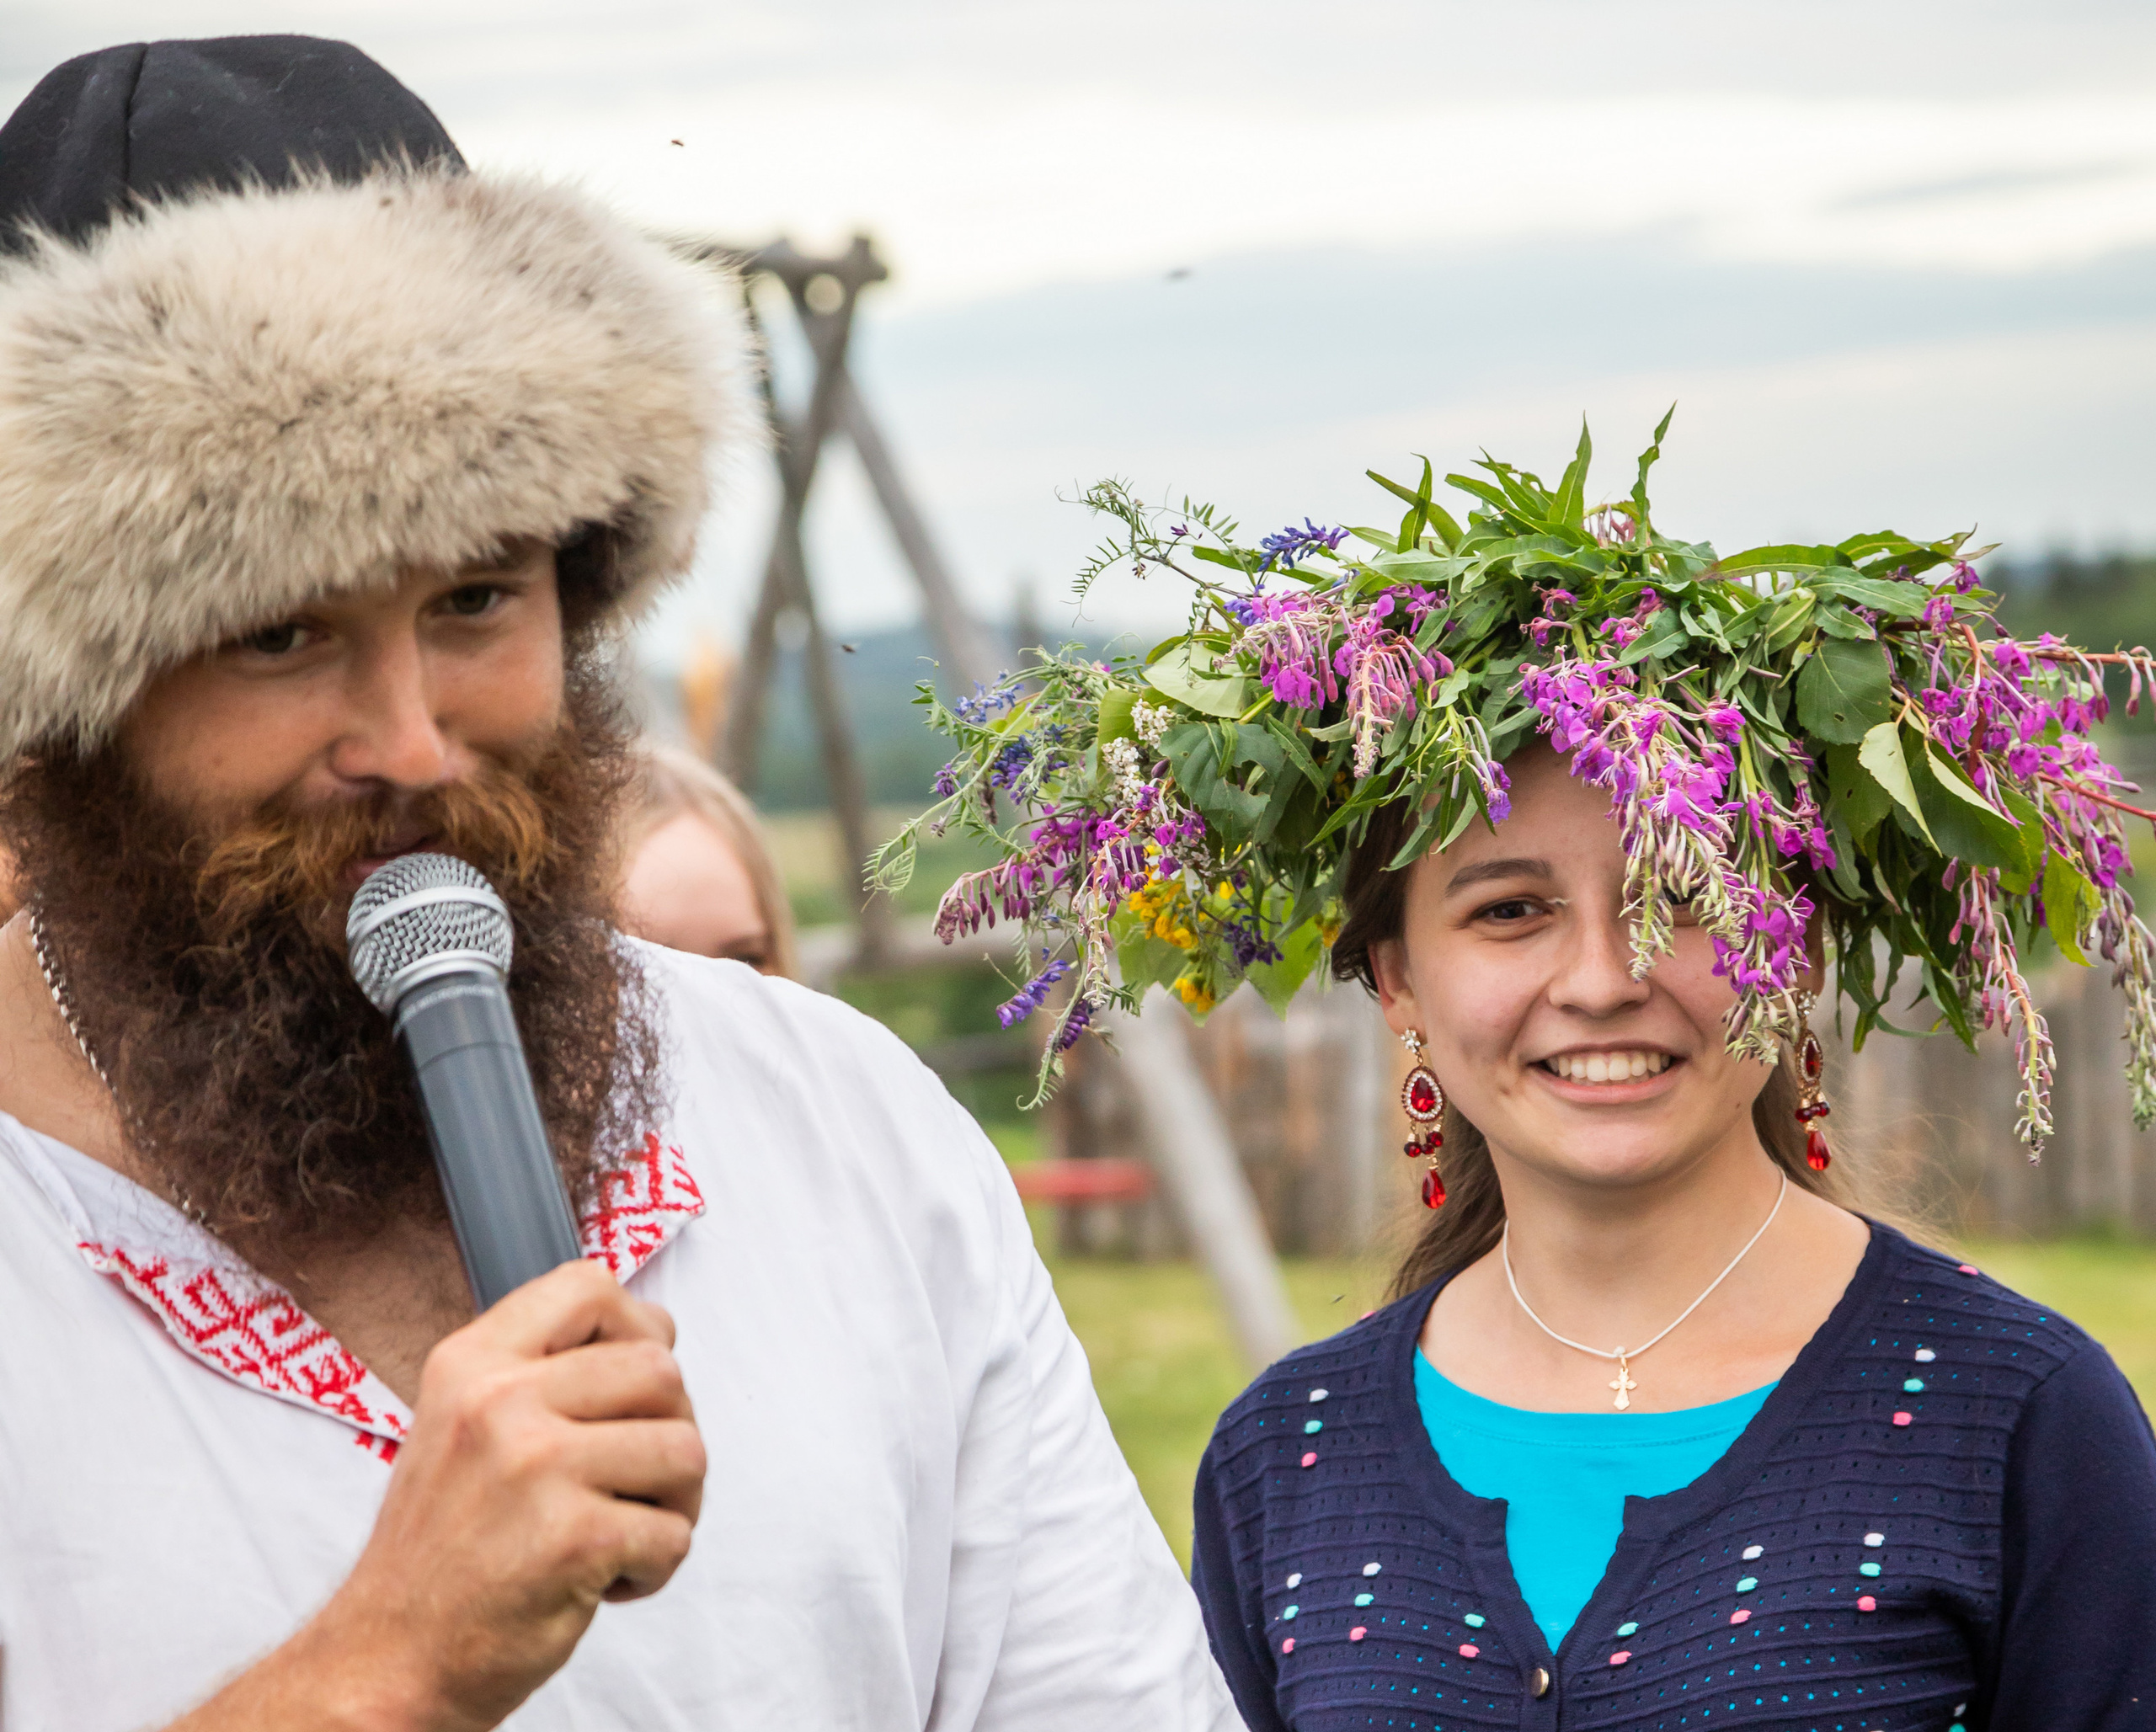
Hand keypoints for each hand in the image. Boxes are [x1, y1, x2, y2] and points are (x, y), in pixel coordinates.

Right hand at [170, 1259, 704, 1730]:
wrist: (386, 1661)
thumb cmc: (442, 1549)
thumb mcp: (462, 1425)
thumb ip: (542, 1371)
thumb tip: (654, 1330)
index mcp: (471, 1363)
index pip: (590, 1286)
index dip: (639, 1328)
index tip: (633, 1387)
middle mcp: (499, 1403)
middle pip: (661, 1371)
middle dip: (670, 1431)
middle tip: (634, 1481)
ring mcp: (537, 1468)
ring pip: (685, 1450)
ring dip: (675, 1503)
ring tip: (623, 1532)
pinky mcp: (573, 1537)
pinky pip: (674, 1533)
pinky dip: (655, 1566)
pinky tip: (603, 1581)